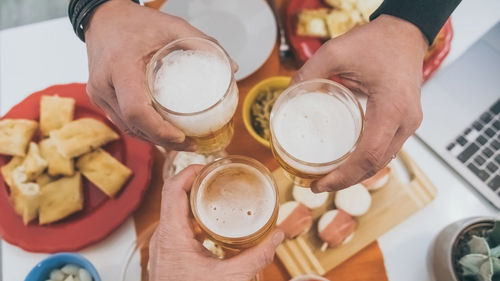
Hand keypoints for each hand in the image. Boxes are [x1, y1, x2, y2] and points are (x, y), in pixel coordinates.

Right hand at [84, 0, 209, 149]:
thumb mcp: (172, 27)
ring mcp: (99, 93)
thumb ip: (202, 43)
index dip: (159, 129)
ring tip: (181, 141)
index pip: (136, 110)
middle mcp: (105, 84)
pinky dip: (143, 129)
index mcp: (120, 66)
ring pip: (127, 128)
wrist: (103, 17)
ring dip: (153, 138)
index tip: (181, 137)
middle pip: (133, 125)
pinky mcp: (99, 98)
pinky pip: (122, 121)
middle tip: (190, 144)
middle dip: (162, 140)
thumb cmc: (136, 22)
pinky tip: (162, 132)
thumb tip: (233, 68)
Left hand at [149, 165, 284, 280]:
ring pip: (174, 212)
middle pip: (173, 197)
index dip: (189, 171)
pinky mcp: (168, 257)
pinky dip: (193, 219)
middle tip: (219, 177)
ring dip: (194, 201)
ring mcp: (163, 248)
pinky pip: (176, 228)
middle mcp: (162, 238)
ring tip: (218, 195)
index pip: (173, 189)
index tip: (209, 165)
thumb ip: (258, 255)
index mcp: (172, 236)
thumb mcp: (232, 278)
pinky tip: (212, 224)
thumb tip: (279, 235)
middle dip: (196, 183)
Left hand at [292, 15, 427, 191]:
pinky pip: (386, 149)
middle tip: (318, 185)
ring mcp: (410, 123)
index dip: (342, 177)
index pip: (367, 156)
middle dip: (346, 181)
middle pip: (376, 165)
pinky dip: (366, 160)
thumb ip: (308, 73)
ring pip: (383, 161)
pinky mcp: (406, 121)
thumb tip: (286, 97)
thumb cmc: (378, 41)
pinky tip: (346, 161)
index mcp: (392, 108)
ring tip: (329, 177)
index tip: (319, 184)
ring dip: (357, 173)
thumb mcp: (336, 52)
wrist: (406, 32)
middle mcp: (406, 121)